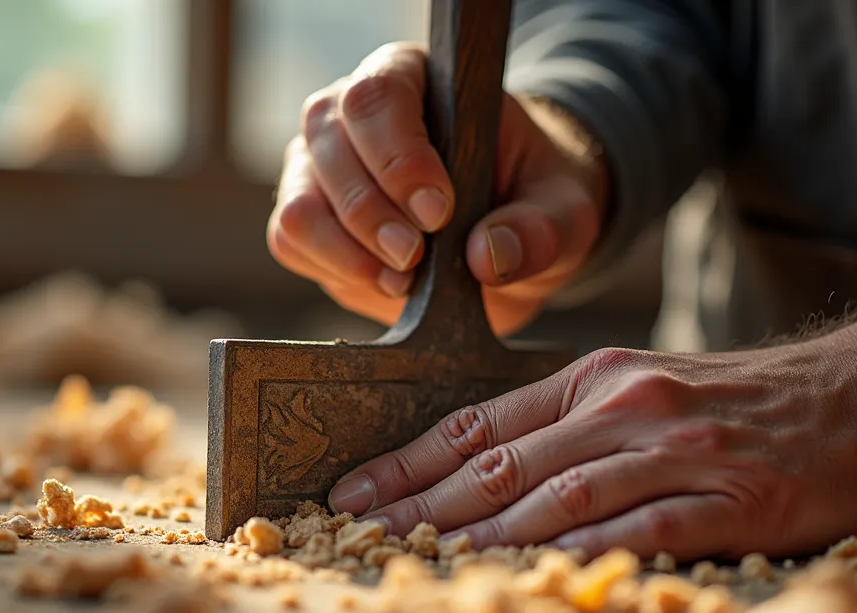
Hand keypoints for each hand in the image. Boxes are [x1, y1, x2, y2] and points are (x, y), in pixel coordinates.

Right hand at [266, 42, 606, 335]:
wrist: (515, 231)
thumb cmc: (537, 198)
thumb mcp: (564, 210)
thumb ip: (540, 230)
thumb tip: (488, 256)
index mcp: (416, 80)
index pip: (377, 97)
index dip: (398, 157)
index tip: (438, 213)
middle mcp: (352, 115)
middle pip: (327, 145)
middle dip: (369, 213)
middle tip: (415, 258)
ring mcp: (321, 167)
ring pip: (299, 203)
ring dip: (346, 251)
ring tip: (404, 282)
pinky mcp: (310, 221)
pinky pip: (292, 244)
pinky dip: (335, 271)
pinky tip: (387, 288)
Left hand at [326, 337, 856, 560]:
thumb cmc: (745, 401)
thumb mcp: (645, 388)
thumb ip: (570, 425)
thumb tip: (487, 470)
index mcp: (596, 379)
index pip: (480, 421)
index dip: (411, 460)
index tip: (354, 489)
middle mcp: (626, 407)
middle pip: (503, 462)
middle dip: (423, 504)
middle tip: (362, 533)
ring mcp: (677, 451)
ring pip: (560, 495)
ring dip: (487, 533)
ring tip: (428, 561)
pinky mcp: (730, 498)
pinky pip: (646, 526)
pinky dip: (589, 548)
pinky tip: (544, 568)